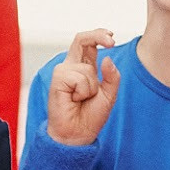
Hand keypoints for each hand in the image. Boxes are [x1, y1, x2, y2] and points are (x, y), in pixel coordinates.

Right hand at [46, 29, 121, 146]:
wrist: (78, 134)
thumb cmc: (91, 116)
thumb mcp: (109, 95)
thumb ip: (111, 77)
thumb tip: (108, 58)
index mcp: (84, 67)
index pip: (89, 44)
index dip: (99, 35)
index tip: (112, 36)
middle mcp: (72, 66)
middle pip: (81, 39)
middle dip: (97, 36)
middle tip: (112, 41)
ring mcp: (63, 72)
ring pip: (87, 68)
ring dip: (92, 87)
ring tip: (82, 99)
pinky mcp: (57, 79)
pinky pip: (79, 78)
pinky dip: (82, 91)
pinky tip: (73, 100)